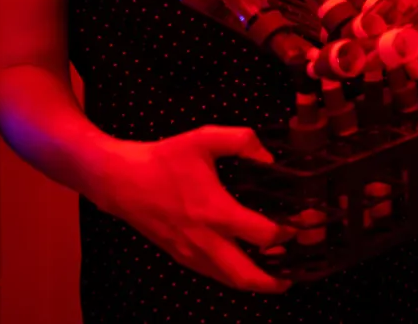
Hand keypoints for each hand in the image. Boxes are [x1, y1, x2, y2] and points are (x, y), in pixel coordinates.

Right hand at [91, 125, 290, 293]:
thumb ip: (243, 141)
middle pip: (246, 276)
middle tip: (293, 274)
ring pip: (229, 280)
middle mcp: (204, 240)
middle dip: (274, 281)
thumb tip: (269, 156)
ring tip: (276, 272)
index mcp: (215, 212)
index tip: (297, 226)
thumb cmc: (163, 159)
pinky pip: (213, 274)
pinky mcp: (180, 256)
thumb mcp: (205, 137)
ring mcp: (190, 253)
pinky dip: (233, 275)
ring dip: (254, 281)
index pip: (262, 235)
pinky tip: (244, 262)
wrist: (120, 180)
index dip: (286, 234)